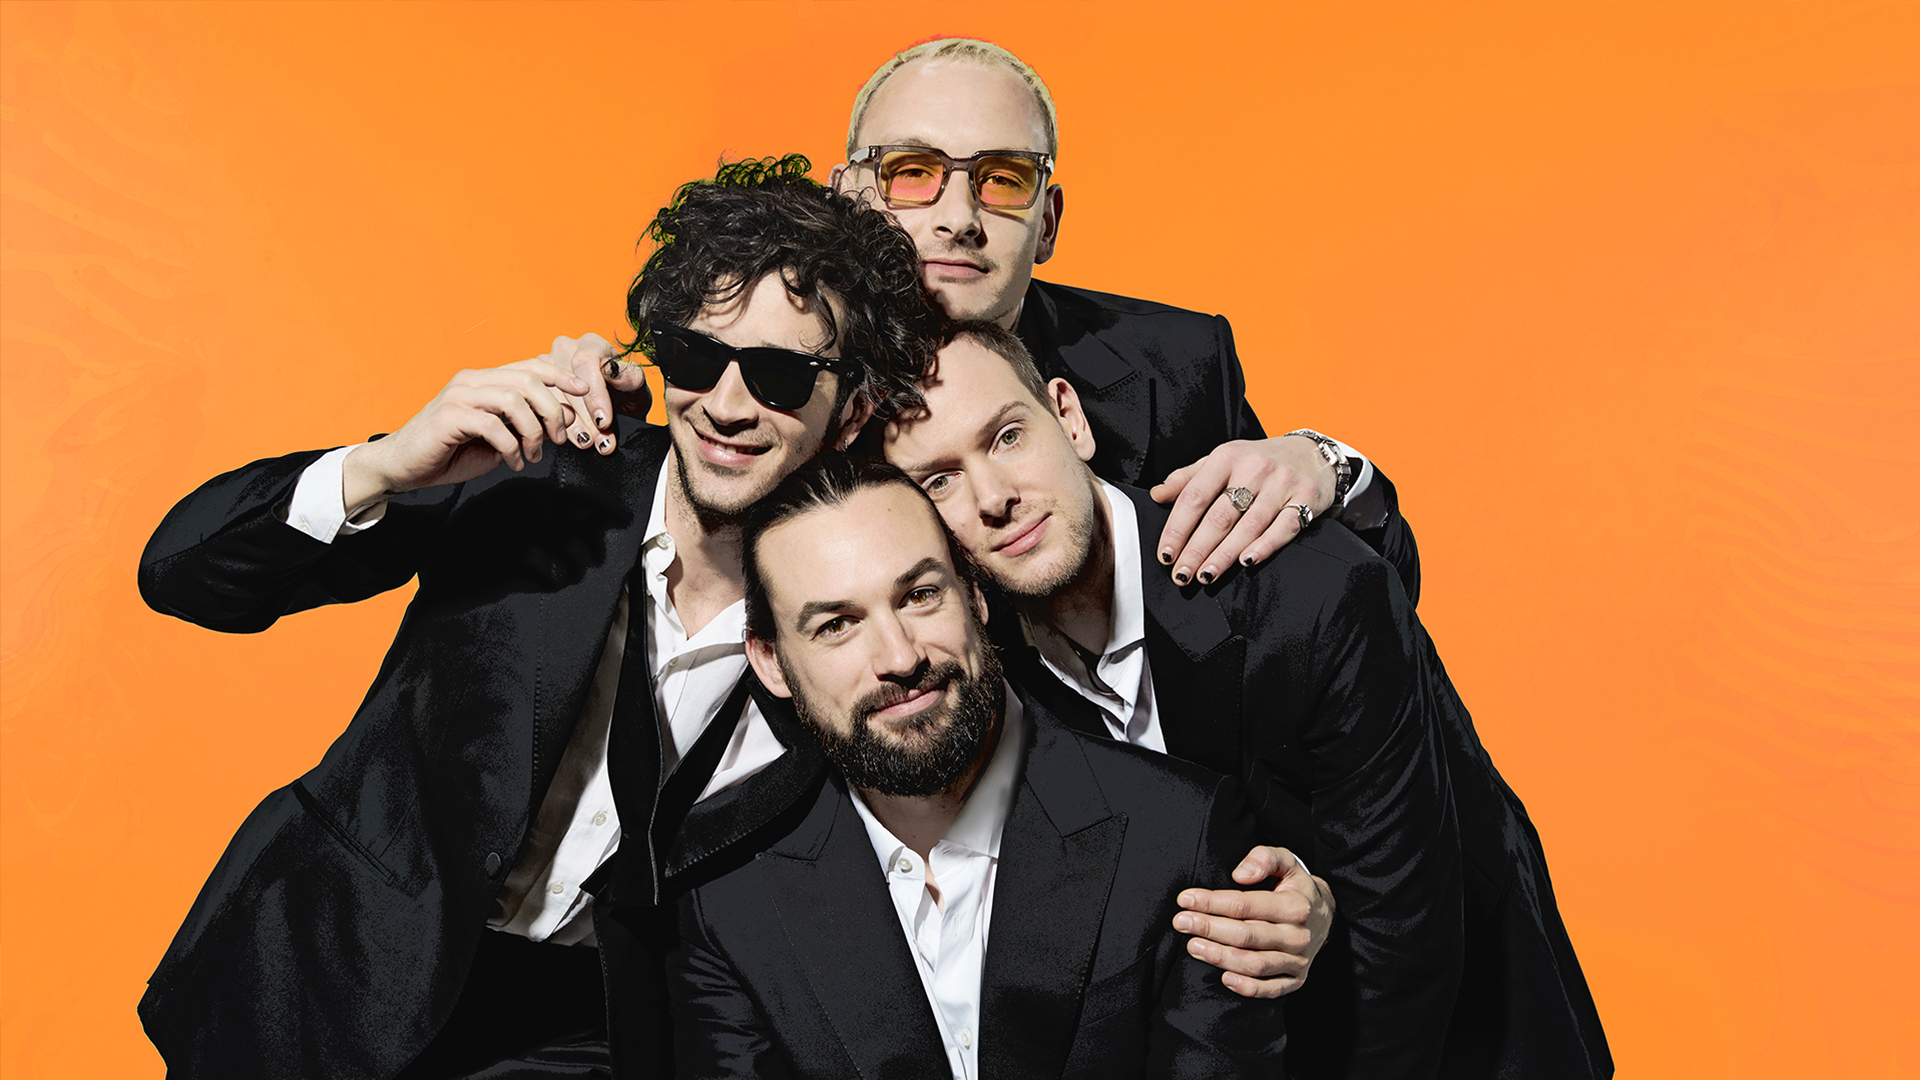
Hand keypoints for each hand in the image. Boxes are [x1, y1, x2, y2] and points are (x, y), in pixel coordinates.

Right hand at [342, 359, 587, 511]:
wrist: (404, 466)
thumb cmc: (451, 451)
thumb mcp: (497, 436)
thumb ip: (524, 424)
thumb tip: (564, 419)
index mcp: (484, 380)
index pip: (529, 367)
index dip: (560, 376)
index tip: (584, 392)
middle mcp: (472, 381)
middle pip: (528, 380)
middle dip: (554, 409)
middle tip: (560, 438)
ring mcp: (459, 396)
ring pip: (514, 400)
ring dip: (534, 432)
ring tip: (534, 455)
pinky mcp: (449, 417)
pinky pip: (493, 426)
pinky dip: (512, 447)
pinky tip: (514, 462)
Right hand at [546, 333, 651, 454]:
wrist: (613, 413)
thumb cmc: (624, 398)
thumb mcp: (635, 390)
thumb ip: (630, 378)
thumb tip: (614, 370)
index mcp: (591, 344)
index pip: (585, 363)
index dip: (594, 395)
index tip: (604, 420)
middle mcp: (565, 349)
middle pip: (566, 381)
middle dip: (585, 418)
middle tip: (600, 440)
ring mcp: (545, 366)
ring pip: (549, 396)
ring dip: (570, 425)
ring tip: (588, 442)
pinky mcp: (534, 385)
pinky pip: (538, 406)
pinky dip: (553, 427)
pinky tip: (568, 438)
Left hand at [1149, 435, 1336, 584]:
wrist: (1311, 454)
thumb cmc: (1258, 462)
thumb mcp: (1222, 460)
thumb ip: (1189, 478)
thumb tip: (1157, 495)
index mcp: (1227, 457)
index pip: (1195, 496)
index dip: (1177, 528)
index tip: (1166, 554)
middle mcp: (1254, 468)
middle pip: (1220, 516)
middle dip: (1197, 549)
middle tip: (1181, 575)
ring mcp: (1282, 484)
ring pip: (1249, 526)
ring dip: (1224, 555)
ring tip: (1205, 576)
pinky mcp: (1306, 499)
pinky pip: (1283, 528)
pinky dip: (1265, 546)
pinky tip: (1246, 562)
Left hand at [1173, 845, 1334, 998]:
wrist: (1326, 914)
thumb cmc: (1295, 886)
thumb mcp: (1287, 861)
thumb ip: (1265, 858)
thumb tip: (1240, 874)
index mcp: (1295, 906)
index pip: (1246, 905)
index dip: (1212, 902)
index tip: (1185, 899)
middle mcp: (1299, 936)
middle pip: (1246, 935)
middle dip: (1209, 928)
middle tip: (1180, 922)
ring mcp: (1299, 961)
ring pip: (1255, 964)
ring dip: (1220, 957)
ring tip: (1193, 946)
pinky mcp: (1297, 980)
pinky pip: (1271, 990)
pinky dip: (1247, 988)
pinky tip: (1224, 978)